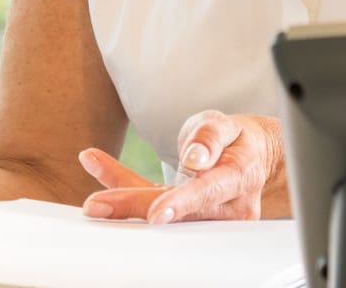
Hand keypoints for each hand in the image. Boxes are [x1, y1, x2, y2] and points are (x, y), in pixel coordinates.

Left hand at [77, 110, 286, 223]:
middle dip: (136, 206)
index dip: (181, 202)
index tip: (155, 214)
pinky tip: (98, 174)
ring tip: (93, 201)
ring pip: (162, 212)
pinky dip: (125, 194)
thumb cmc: (236, 139)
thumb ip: (210, 136)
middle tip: (97, 205)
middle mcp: (228, 207)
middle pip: (179, 211)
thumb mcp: (226, 125)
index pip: (210, 192)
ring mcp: (209, 220)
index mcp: (240, 177)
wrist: (252, 158)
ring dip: (125, 203)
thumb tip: (197, 158)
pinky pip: (154, 207)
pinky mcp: (188, 221)